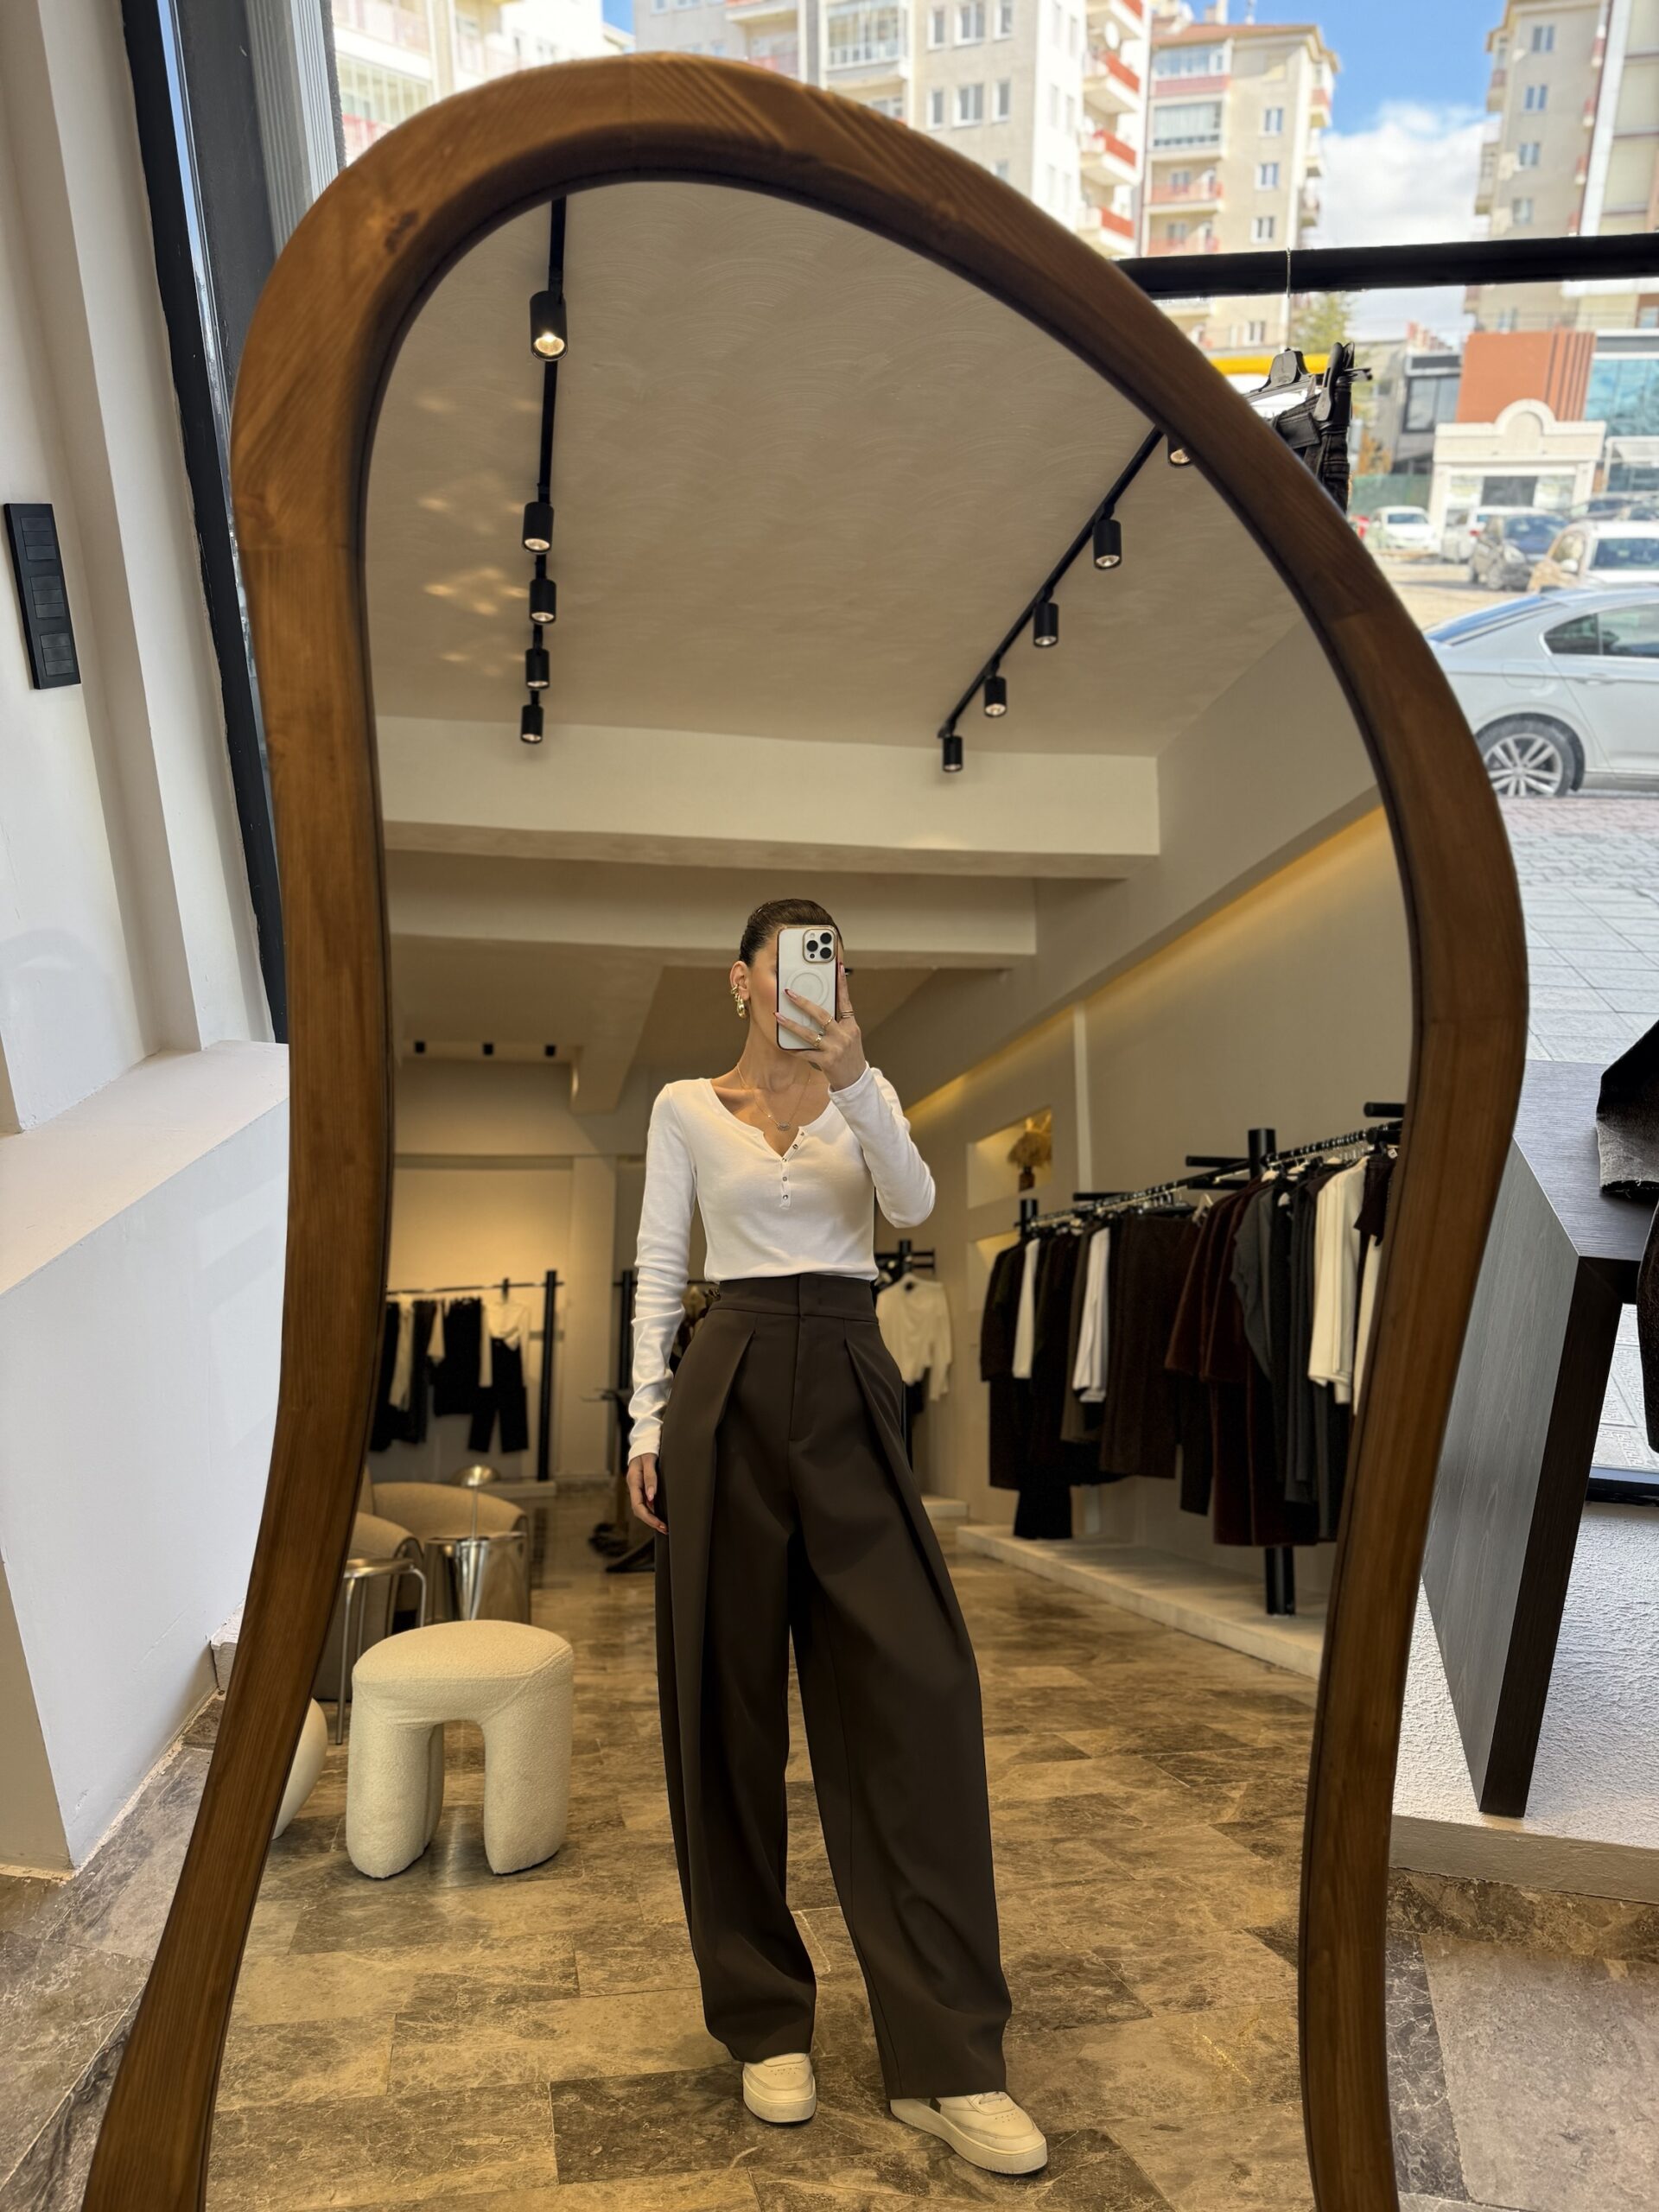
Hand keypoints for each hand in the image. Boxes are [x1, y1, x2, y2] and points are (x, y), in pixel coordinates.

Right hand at [627, 1453, 664, 1533]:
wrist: (645, 1440)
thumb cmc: (648, 1449)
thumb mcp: (649, 1460)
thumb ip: (650, 1477)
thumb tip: (651, 1496)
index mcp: (633, 1481)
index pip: (638, 1506)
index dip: (648, 1517)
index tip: (660, 1523)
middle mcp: (634, 1486)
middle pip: (639, 1510)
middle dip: (651, 1521)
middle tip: (665, 1529)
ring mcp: (638, 1487)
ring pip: (642, 1507)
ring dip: (652, 1517)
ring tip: (664, 1526)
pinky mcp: (643, 1486)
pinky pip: (645, 1501)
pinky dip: (652, 1510)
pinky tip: (661, 1514)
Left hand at [778, 961, 867, 1090]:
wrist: (856, 1081)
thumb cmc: (850, 1057)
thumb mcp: (849, 1037)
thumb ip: (838, 1023)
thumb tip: (817, 1008)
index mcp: (851, 1025)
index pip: (845, 1001)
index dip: (842, 984)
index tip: (838, 968)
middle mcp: (844, 1035)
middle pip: (822, 1014)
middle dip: (803, 1003)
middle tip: (789, 992)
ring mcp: (836, 1048)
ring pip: (809, 1033)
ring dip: (791, 1024)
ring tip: (778, 1016)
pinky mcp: (827, 1062)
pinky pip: (805, 1053)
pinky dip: (793, 1049)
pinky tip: (782, 1044)